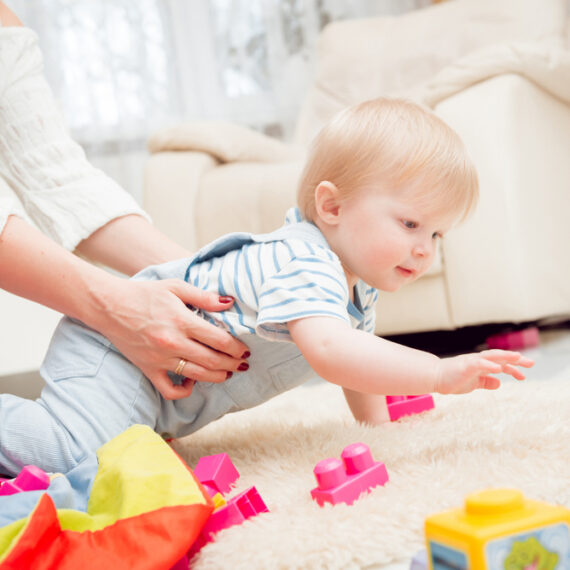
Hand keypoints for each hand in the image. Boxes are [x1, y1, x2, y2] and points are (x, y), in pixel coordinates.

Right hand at [89, 278, 249, 399]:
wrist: (108, 305)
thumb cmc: (143, 293)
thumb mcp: (175, 287)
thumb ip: (203, 297)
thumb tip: (228, 303)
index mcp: (182, 321)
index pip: (219, 340)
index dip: (237, 348)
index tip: (245, 350)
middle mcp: (173, 343)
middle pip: (212, 360)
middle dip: (233, 364)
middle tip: (243, 364)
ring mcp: (160, 359)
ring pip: (197, 376)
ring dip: (217, 377)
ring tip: (228, 374)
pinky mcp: (148, 369)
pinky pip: (169, 389)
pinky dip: (184, 391)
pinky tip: (193, 383)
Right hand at [434, 350, 533, 394]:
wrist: (434, 377)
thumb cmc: (452, 379)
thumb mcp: (473, 383)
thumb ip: (485, 382)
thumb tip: (499, 383)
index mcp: (481, 365)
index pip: (501, 364)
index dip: (513, 369)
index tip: (524, 375)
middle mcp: (479, 361)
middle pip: (500, 357)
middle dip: (515, 360)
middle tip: (531, 363)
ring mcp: (472, 361)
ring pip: (491, 356)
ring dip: (505, 356)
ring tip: (518, 357)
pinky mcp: (465, 365)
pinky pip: (479, 363)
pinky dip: (489, 364)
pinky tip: (499, 368)